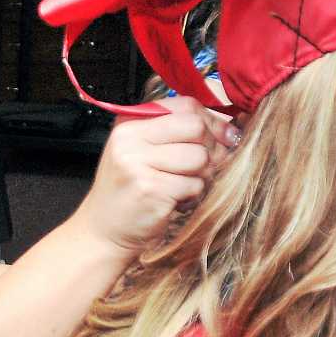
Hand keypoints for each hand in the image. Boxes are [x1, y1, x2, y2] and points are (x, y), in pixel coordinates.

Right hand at [78, 97, 238, 255]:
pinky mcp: (151, 190)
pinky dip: (193, 196)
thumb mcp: (143, 152)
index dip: (212, 120)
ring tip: (184, 186)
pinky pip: (194, 185)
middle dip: (211, 148)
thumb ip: (178, 135)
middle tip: (204, 167)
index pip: (185, 106)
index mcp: (130, 123)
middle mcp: (131, 139)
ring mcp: (138, 164)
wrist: (104, 230)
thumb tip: (232, 131)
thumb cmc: (131, 190)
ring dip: (202, 176)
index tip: (224, 137)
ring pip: (199, 157)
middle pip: (196, 128)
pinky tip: (176, 202)